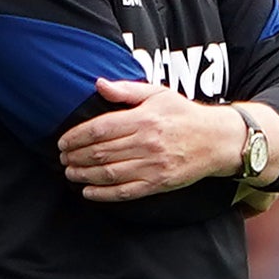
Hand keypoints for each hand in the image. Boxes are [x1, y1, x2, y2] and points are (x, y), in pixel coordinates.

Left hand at [60, 80, 244, 202]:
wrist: (216, 139)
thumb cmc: (183, 114)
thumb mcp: (158, 94)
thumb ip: (127, 90)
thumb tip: (99, 84)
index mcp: (144, 118)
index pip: (100, 129)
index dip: (76, 137)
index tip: (63, 142)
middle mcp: (147, 142)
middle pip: (101, 152)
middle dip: (76, 157)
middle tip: (63, 159)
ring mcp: (153, 165)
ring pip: (110, 173)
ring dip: (85, 175)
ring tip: (70, 173)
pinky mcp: (158, 183)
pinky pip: (126, 191)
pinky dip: (104, 194)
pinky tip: (88, 193)